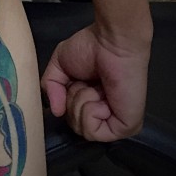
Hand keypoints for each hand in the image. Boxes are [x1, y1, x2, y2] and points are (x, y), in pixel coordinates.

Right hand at [40, 23, 150, 141]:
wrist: (111, 43)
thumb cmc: (90, 48)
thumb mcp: (59, 65)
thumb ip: (49, 88)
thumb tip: (55, 112)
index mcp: (92, 100)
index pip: (70, 116)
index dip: (65, 99)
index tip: (74, 81)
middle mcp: (105, 114)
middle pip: (73, 125)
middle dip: (72, 100)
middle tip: (85, 82)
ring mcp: (116, 123)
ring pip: (81, 130)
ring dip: (81, 102)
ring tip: (95, 87)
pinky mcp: (125, 127)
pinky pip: (93, 132)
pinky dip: (90, 111)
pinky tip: (102, 97)